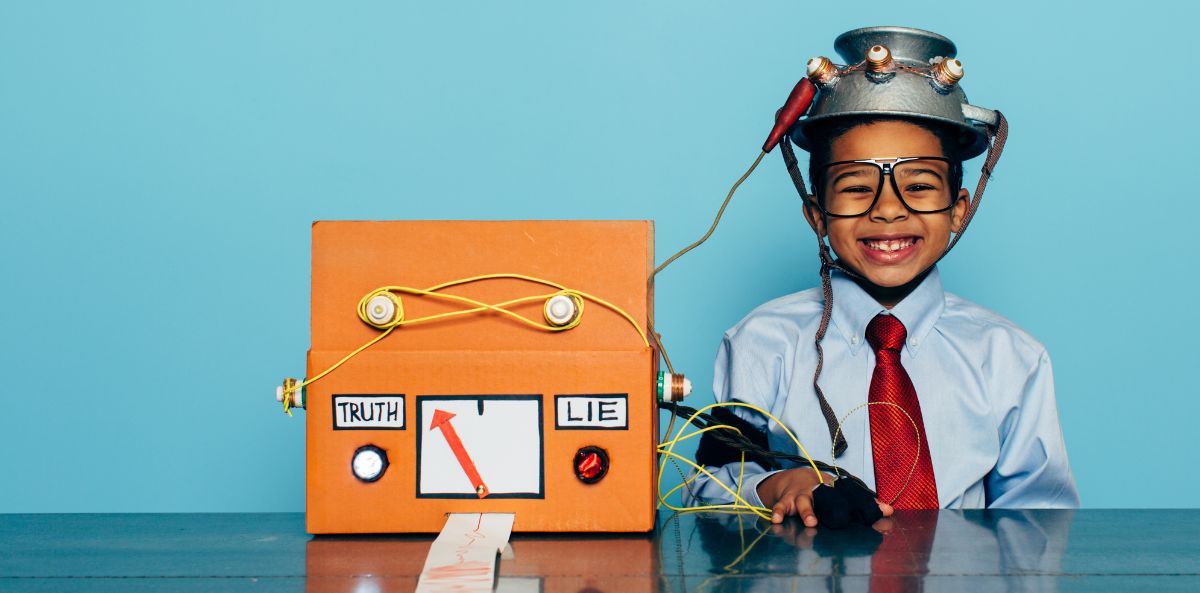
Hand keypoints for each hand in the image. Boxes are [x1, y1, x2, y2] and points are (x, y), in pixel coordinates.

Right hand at [757, 468, 893, 526]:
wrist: (794, 477)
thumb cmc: (823, 490)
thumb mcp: (841, 493)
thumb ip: (865, 504)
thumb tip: (889, 510)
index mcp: (831, 489)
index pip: (844, 494)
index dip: (856, 502)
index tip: (866, 511)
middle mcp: (815, 491)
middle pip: (820, 498)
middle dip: (820, 510)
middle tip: (820, 521)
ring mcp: (798, 496)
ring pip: (800, 503)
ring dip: (805, 512)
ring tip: (810, 523)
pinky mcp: (785, 501)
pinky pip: (779, 506)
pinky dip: (777, 512)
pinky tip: (777, 520)